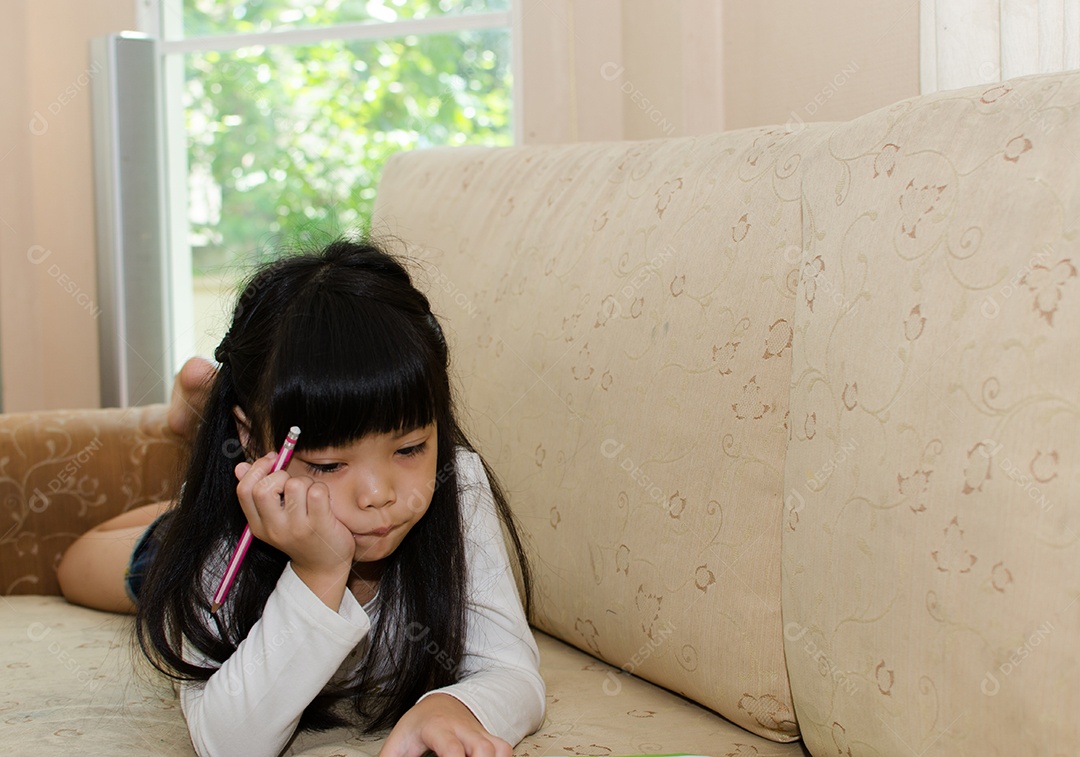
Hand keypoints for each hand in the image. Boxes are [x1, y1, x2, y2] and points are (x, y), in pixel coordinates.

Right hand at [235, 453, 354, 606]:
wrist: (323, 567)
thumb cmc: (300, 537)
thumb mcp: (274, 519)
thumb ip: (257, 494)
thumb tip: (240, 466)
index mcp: (258, 526)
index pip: (244, 491)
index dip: (256, 469)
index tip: (270, 461)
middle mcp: (274, 529)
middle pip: (263, 488)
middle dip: (279, 475)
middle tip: (290, 482)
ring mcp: (296, 528)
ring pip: (294, 485)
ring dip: (305, 482)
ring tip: (309, 495)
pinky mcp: (319, 526)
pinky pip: (317, 492)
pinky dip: (321, 489)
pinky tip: (323, 500)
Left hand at [378, 694, 511, 756]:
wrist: (440, 704)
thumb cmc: (417, 727)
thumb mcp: (398, 742)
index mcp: (437, 729)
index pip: (451, 749)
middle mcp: (462, 729)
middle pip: (482, 749)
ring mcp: (479, 733)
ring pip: (500, 748)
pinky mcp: (489, 738)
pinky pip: (505, 750)